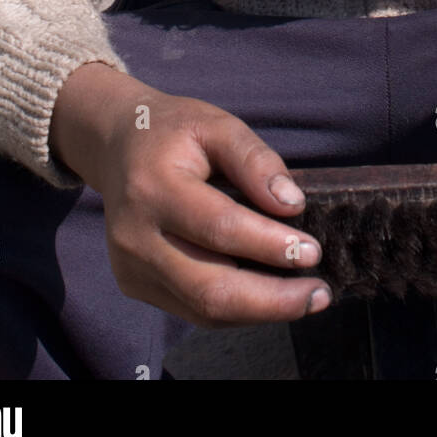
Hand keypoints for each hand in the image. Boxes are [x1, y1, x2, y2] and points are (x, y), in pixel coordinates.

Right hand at [49, 62, 330, 327]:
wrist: (117, 145)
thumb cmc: (174, 132)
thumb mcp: (217, 125)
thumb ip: (255, 159)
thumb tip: (292, 204)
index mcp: (153, 188)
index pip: (219, 228)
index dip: (269, 245)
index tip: (313, 251)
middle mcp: (134, 236)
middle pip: (210, 288)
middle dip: (272, 300)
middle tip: (319, 294)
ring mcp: (130, 266)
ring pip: (203, 309)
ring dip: (260, 311)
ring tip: (305, 299)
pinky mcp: (134, 284)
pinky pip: (192, 310)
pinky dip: (236, 309)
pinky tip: (268, 296)